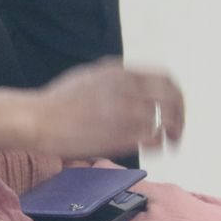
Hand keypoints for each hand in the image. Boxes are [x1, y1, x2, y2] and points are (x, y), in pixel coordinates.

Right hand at [0, 58, 185, 160]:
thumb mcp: (89, 75)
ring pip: (167, 120)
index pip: (166, 78)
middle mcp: (128, 89)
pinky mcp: (122, 136)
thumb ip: (115, 78)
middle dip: (181, 114)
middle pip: (173, 99)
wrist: (39, 119)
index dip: (175, 94)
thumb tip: (132, 83)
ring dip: (173, 132)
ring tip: (171, 142)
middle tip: (177, 128)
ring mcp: (127, 112)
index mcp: (121, 72)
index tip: (174, 106)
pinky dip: (159, 145)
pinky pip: (155, 140)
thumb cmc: (57, 101)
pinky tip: (154, 148)